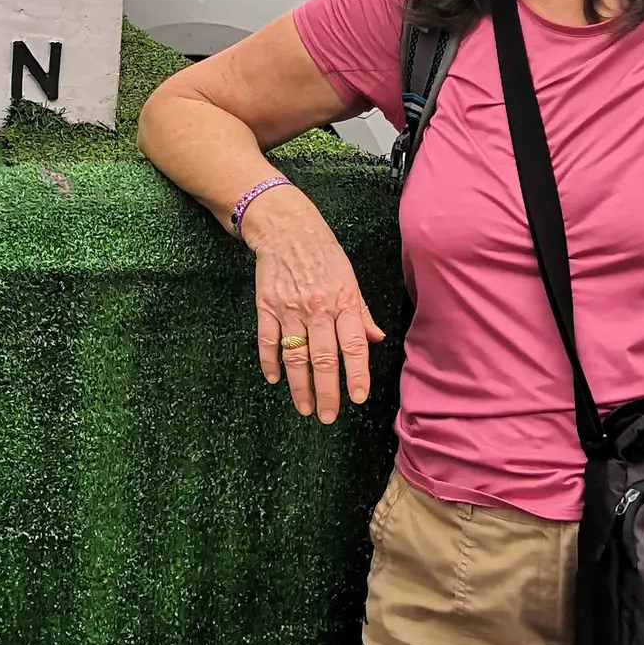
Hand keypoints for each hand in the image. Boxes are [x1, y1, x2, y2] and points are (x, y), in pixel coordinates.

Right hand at [243, 186, 384, 424]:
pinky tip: (275, 379)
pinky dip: (269, 362)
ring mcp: (290, 310)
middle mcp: (318, 309)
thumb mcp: (350, 278)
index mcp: (344, 302)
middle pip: (324, 359)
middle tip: (329, 416)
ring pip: (296, 356)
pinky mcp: (267, 307)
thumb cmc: (323, 253)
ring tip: (305, 408)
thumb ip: (361, 312)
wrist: (286, 228)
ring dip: (300, 386)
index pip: (354, 346)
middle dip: (328, 392)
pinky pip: (267, 341)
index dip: (357, 375)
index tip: (358, 398)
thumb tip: (377, 339)